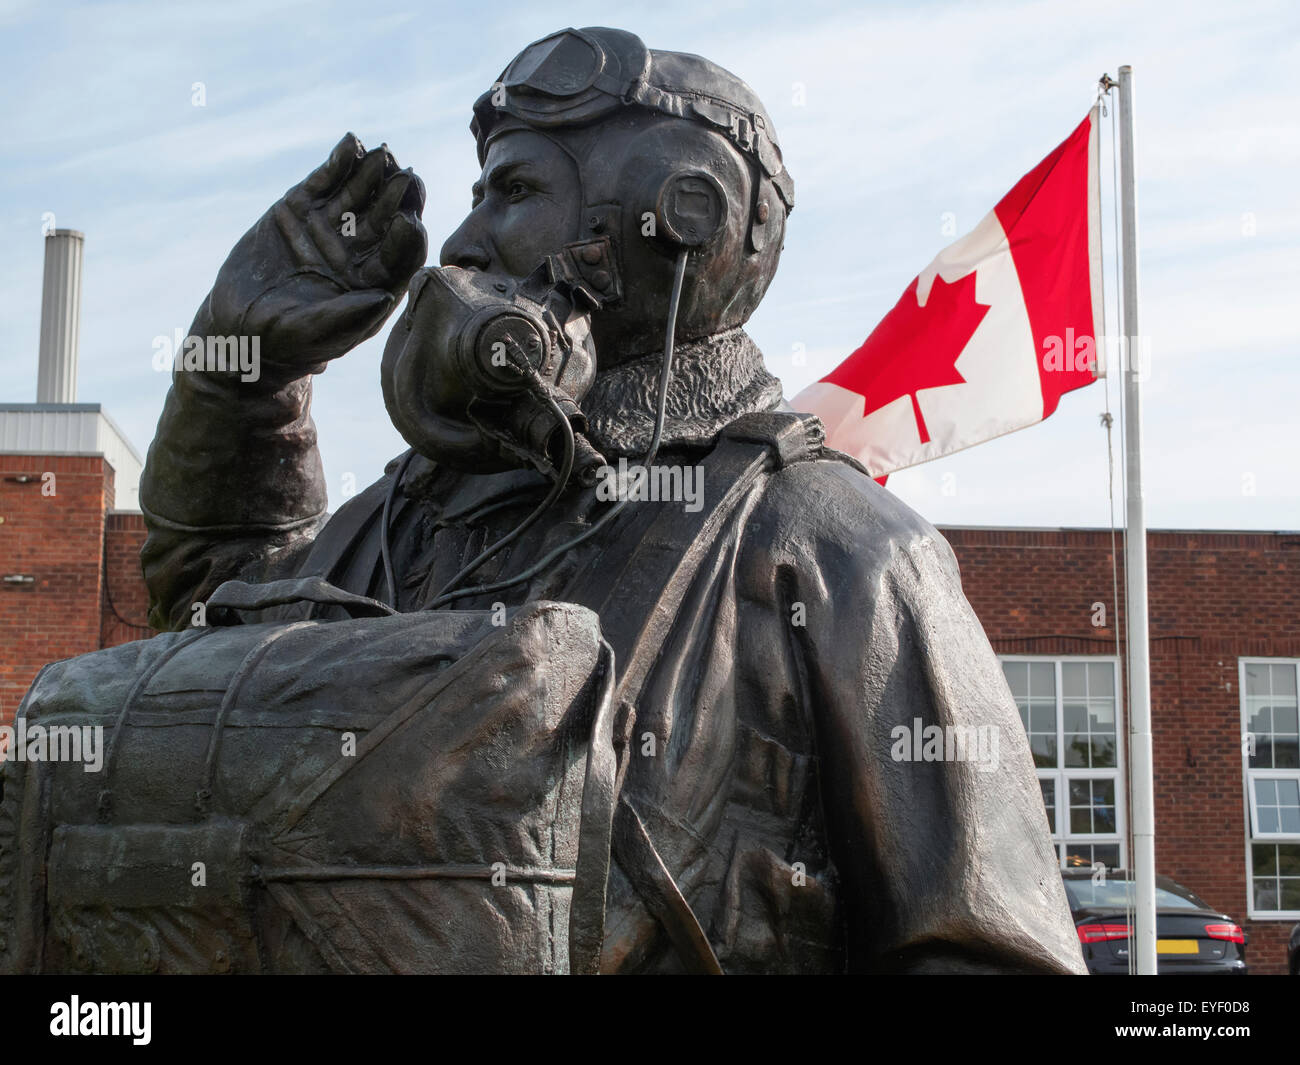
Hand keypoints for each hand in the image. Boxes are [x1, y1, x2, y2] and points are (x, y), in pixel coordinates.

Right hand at [206, 133, 426, 370]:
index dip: (407, 239)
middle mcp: (358, 253)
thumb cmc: (281, 342)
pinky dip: (338, 163)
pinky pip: (325, 181)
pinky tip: (350, 145)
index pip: (400, 256)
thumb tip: (383, 298)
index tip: (410, 221)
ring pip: (358, 195)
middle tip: (405, 177)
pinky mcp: (300, 209)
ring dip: (372, 174)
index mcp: (372, 284)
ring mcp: (330, 227)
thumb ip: (345, 316)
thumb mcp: (311, 334)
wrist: (237, 326)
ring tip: (381, 154)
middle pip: (387, 219)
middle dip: (396, 199)